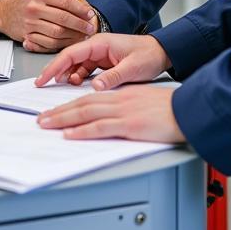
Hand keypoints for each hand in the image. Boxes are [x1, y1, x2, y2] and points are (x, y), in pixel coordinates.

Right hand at [0, 0, 95, 50]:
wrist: (6, 12)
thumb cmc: (29, 0)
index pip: (65, 2)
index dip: (80, 9)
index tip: (90, 14)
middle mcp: (34, 8)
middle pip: (62, 19)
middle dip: (80, 25)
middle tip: (90, 28)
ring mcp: (30, 23)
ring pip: (57, 33)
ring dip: (73, 36)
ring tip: (82, 36)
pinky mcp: (27, 36)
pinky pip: (48, 44)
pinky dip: (62, 45)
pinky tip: (70, 42)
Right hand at [35, 33, 169, 88]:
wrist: (162, 53)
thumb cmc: (148, 55)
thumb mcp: (132, 68)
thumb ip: (113, 77)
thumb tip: (95, 87)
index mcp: (100, 43)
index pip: (70, 53)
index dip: (54, 66)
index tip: (43, 78)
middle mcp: (96, 47)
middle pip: (69, 58)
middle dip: (55, 70)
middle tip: (42, 84)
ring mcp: (98, 54)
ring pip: (75, 65)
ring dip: (66, 75)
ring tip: (59, 87)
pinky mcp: (102, 62)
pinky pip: (84, 70)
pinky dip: (77, 78)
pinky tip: (75, 85)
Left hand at [37, 85, 183, 142]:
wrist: (190, 110)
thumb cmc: (171, 108)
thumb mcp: (144, 103)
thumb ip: (127, 108)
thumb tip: (113, 118)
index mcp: (121, 95)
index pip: (89, 99)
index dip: (69, 105)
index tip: (55, 111)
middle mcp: (118, 100)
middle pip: (81, 104)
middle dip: (58, 111)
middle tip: (41, 119)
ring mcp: (123, 112)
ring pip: (85, 113)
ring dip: (62, 119)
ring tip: (47, 124)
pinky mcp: (130, 124)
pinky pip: (101, 127)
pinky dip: (83, 130)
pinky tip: (70, 134)